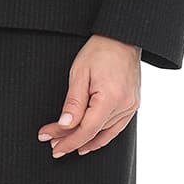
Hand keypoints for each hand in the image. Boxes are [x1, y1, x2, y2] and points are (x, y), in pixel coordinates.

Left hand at [38, 36, 140, 157]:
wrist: (122, 38)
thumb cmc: (100, 51)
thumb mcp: (79, 74)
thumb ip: (73, 103)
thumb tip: (64, 125)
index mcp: (111, 98)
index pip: (86, 129)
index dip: (67, 140)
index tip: (51, 143)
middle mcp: (124, 105)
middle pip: (93, 132)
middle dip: (70, 139)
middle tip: (52, 144)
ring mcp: (130, 106)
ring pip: (104, 133)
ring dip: (84, 141)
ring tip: (66, 144)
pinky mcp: (132, 105)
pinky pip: (116, 128)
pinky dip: (101, 137)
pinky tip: (89, 143)